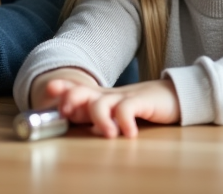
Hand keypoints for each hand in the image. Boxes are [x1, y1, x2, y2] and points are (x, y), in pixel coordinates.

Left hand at [38, 74, 180, 137]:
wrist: (172, 96)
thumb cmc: (141, 106)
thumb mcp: (117, 112)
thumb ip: (98, 119)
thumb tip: (84, 130)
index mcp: (101, 97)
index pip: (77, 90)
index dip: (62, 89)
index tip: (49, 90)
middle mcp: (109, 96)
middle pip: (84, 91)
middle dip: (71, 98)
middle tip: (68, 112)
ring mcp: (124, 97)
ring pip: (101, 103)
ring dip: (100, 119)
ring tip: (108, 134)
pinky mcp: (142, 102)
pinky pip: (127, 109)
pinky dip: (124, 121)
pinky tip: (129, 133)